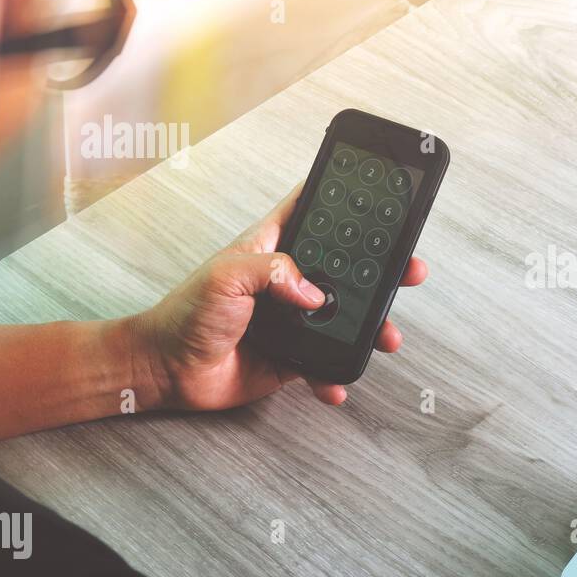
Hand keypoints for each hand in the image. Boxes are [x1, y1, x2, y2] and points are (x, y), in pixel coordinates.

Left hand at [128, 186, 427, 410]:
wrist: (167, 372)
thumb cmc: (184, 315)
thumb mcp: (225, 276)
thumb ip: (273, 271)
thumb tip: (314, 292)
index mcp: (273, 247)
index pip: (315, 211)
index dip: (346, 200)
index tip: (381, 195)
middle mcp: (289, 280)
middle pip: (347, 266)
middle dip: (382, 268)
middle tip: (409, 269)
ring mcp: (296, 318)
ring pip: (348, 317)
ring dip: (373, 328)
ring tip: (386, 336)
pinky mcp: (295, 355)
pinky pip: (328, 363)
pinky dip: (336, 374)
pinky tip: (336, 381)